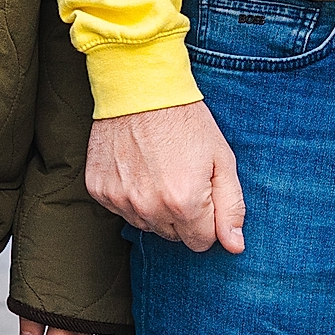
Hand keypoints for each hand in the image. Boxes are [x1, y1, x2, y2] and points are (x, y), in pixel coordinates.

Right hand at [87, 101, 247, 252]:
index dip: (208, 220)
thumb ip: (231, 207)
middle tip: (182, 177)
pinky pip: (121, 209)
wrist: (139, 87)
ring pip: (147, 225)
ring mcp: (120, 200)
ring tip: (159, 169)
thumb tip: (234, 246)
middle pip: (174, 237)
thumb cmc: (185, 120)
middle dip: (183, 216)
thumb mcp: (221, 159)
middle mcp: (149, 208)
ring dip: (155, 207)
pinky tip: (137, 167)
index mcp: (185, 203)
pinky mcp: (99, 190)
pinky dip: (131, 195)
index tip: (204, 193)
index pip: (202, 242)